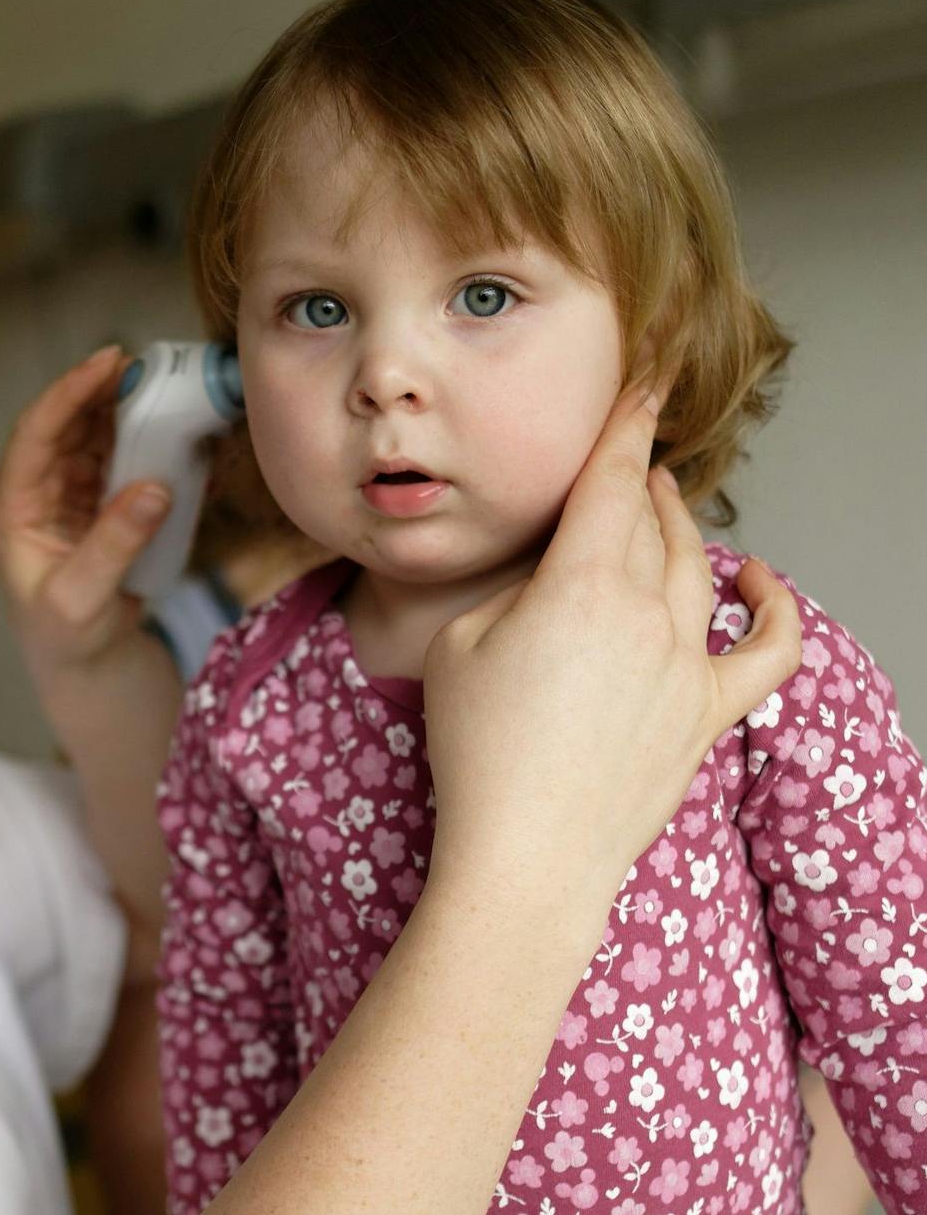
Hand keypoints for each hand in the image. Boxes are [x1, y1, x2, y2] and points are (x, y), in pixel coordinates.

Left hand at [0, 345, 172, 677]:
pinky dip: (148, 435)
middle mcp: (38, 484)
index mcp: (15, 503)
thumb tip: (154, 488)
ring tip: (169, 385)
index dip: (69, 392)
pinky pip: (124, 452)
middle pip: (68, 419)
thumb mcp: (83, 598)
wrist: (85, 661)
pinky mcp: (102, 495)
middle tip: (150, 366)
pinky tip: (178, 423)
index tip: (108, 364)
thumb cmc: (68, 635)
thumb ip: (114, 545)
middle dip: (105, 388)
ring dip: (129, 406)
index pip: (36, 432)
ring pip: (97, 429)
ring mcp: (70, 486)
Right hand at [421, 386, 801, 901]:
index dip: (624, 425)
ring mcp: (685, 667)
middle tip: (627, 451)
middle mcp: (646, 616)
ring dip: (680, 525)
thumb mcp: (462, 644)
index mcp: (581, 587)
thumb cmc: (477, 753)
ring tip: (663, 498)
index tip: (641, 382)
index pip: (610, 482)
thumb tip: (553, 586)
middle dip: (640, 476)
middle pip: (652, 521)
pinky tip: (761, 576)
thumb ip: (515, 594)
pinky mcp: (707, 716)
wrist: (526, 856)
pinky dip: (776, 607)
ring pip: (697, 569)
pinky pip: (767, 652)